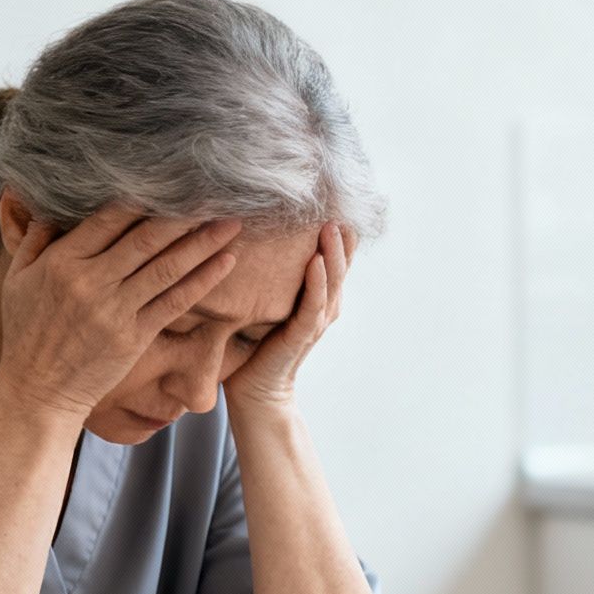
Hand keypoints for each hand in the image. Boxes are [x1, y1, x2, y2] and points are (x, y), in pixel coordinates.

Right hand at [0, 202, 242, 421]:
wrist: (38, 391)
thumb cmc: (27, 333)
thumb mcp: (17, 280)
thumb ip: (35, 239)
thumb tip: (51, 204)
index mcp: (62, 262)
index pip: (108, 219)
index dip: (142, 197)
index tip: (171, 181)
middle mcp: (91, 283)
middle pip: (145, 239)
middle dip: (183, 214)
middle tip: (214, 192)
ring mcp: (115, 311)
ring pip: (166, 267)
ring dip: (203, 243)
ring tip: (231, 222)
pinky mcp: (134, 337)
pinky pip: (174, 302)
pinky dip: (202, 280)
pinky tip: (225, 261)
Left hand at [224, 222, 355, 410]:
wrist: (253, 391)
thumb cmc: (253, 345)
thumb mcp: (264, 302)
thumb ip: (270, 276)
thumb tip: (253, 234)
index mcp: (317, 298)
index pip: (333, 259)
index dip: (337, 233)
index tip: (333, 201)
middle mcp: (323, 307)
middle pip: (339, 265)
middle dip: (340, 236)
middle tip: (337, 206)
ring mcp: (315, 322)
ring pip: (331, 281)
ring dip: (333, 253)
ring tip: (332, 226)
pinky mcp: (300, 336)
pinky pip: (313, 305)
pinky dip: (317, 282)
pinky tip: (316, 261)